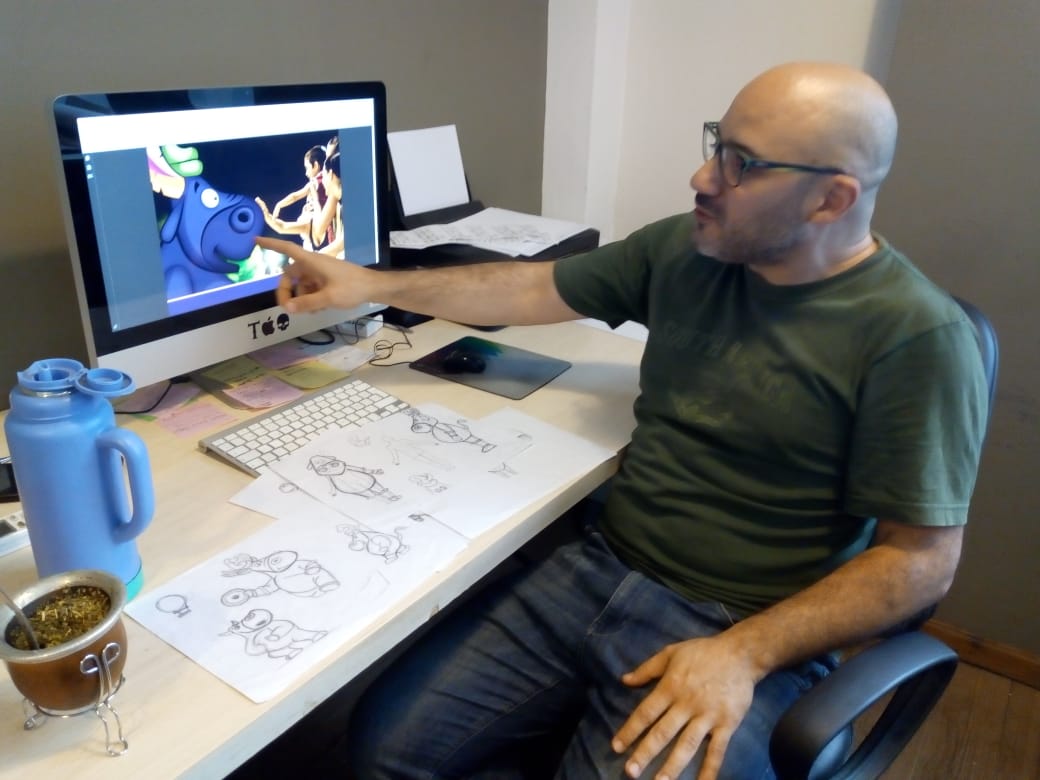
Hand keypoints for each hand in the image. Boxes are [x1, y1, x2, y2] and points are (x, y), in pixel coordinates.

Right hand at [256, 236, 369, 313]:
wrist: (373, 288)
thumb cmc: (352, 287)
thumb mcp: (328, 297)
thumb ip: (307, 303)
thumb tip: (287, 308)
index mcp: (312, 262)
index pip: (287, 249)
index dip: (271, 244)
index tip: (255, 239)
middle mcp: (313, 265)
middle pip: (290, 275)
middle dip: (287, 291)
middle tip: (288, 308)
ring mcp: (320, 273)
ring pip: (300, 285)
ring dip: (300, 298)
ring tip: (311, 311)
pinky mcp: (326, 280)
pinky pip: (310, 288)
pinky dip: (310, 298)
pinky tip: (318, 309)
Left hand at [611, 636, 757, 779]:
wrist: (741, 654)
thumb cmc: (703, 652)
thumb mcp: (671, 653)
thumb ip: (647, 669)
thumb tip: (624, 680)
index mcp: (671, 686)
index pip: (646, 713)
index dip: (630, 730)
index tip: (616, 747)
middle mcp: (687, 704)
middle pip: (663, 732)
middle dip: (645, 753)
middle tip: (630, 772)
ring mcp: (707, 716)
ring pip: (687, 745)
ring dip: (672, 765)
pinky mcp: (727, 724)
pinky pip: (717, 751)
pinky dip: (710, 770)